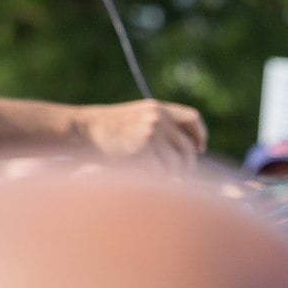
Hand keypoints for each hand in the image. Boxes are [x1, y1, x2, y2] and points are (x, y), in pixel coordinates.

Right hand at [80, 100, 208, 172]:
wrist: (86, 130)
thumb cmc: (112, 130)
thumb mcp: (139, 117)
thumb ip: (163, 127)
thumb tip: (192, 151)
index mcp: (159, 108)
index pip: (193, 118)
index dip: (201, 135)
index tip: (200, 149)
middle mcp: (159, 118)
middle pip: (188, 149)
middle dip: (186, 167)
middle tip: (179, 177)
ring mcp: (152, 133)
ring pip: (177, 164)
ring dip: (171, 176)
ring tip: (157, 177)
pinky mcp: (144, 149)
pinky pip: (162, 172)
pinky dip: (156, 179)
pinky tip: (144, 175)